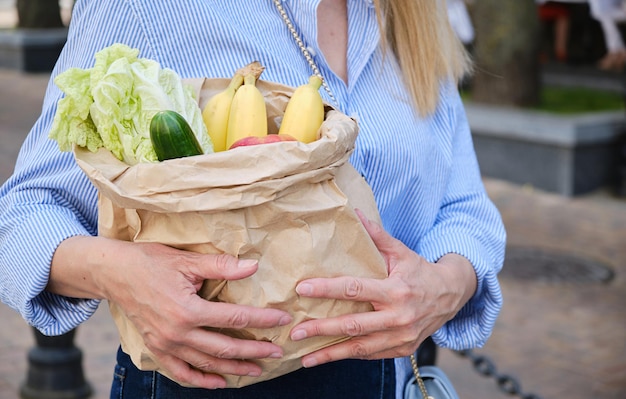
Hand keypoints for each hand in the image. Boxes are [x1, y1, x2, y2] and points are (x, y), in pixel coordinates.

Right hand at [49, 237, 291, 388]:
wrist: (114, 273)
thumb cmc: (151, 262)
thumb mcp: (187, 261)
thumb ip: (222, 266)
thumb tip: (253, 266)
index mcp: (188, 309)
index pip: (235, 317)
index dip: (262, 320)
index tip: (282, 320)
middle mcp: (178, 333)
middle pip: (225, 347)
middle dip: (254, 350)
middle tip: (276, 351)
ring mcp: (166, 344)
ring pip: (207, 363)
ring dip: (233, 368)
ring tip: (256, 369)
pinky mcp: (157, 349)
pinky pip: (181, 372)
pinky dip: (201, 380)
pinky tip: (219, 383)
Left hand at [289, 209, 476, 367]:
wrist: (451, 296)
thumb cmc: (420, 272)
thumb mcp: (402, 252)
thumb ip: (377, 236)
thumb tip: (355, 213)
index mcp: (396, 291)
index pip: (355, 290)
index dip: (327, 289)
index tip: (302, 290)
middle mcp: (398, 317)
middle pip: (353, 325)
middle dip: (321, 329)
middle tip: (295, 331)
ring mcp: (401, 337)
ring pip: (359, 348)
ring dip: (330, 354)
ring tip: (304, 357)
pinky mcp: (402, 350)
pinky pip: (370, 355)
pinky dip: (348, 356)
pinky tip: (328, 356)